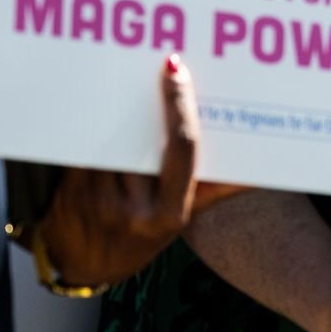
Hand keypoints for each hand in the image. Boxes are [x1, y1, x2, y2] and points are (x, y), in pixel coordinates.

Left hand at [35, 55, 244, 287]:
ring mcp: (96, 198)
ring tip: (120, 92)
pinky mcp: (68, 188)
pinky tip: (94, 120)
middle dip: (145, 103)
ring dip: (118, 113)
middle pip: (142, 134)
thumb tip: (262, 168)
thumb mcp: (182, 216)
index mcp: (170, 214)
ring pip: (112, 138)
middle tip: (150, 68)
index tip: (174, 70)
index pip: (182, 149)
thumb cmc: (141, 234)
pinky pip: (87, 146)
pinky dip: (94, 129)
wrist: (78, 263)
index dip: (179, 106)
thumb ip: (215, 189)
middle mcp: (133, 209)